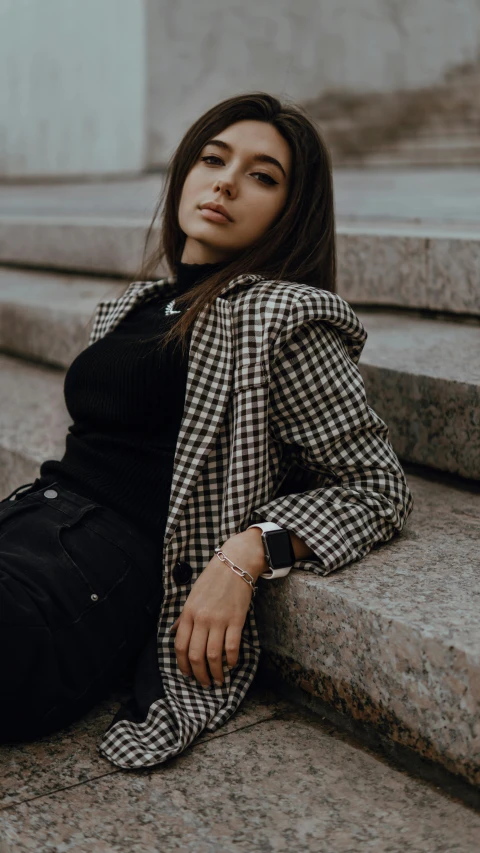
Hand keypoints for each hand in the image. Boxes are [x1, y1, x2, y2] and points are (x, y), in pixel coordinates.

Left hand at [169, 530, 266, 687]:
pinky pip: (232, 647)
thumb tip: (174, 632)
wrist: (236, 563)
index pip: (180, 646)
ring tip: (219, 681)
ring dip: (215, 673)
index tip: (188, 675)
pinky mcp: (236, 620)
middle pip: (195, 655)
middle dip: (199, 675)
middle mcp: (201, 619)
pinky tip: (231, 665)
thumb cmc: (213, 579)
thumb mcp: (192, 596)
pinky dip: (231, 660)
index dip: (183, 665)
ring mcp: (219, 620)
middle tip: (204, 683)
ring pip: (213, 656)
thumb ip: (184, 617)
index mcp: (188, 613)